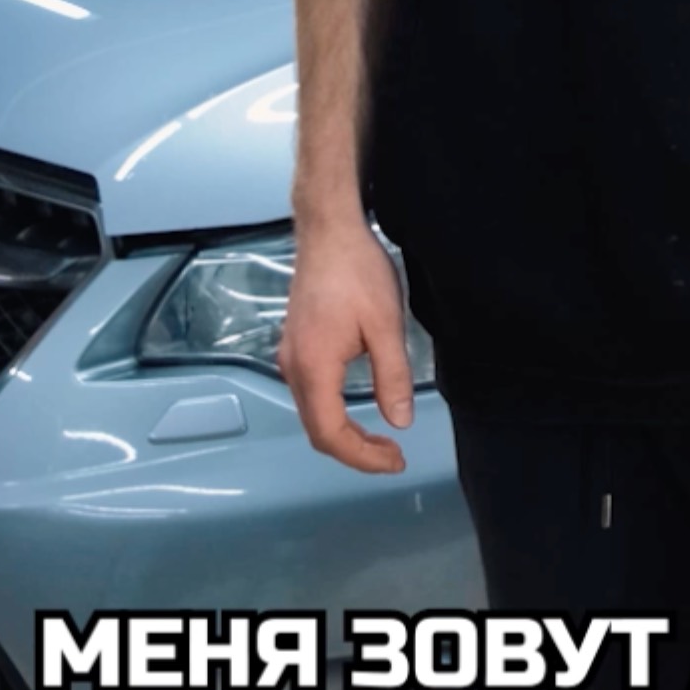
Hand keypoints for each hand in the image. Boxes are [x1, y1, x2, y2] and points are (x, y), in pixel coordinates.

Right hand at [278, 217, 415, 473]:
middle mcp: (293, 367)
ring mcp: (290, 355)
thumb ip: (392, 377)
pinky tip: (357, 408)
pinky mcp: (296, 344)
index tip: (396, 459)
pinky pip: (310, 394)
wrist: (328, 230)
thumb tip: (399, 422)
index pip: (331, 433)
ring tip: (380, 440)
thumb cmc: (358, 272)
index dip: (363, 457)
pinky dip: (333, 412)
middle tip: (392, 456)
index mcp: (314, 367)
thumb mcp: (385, 325)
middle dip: (355, 451)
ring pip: (311, 414)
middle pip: (317, 430)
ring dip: (343, 433)